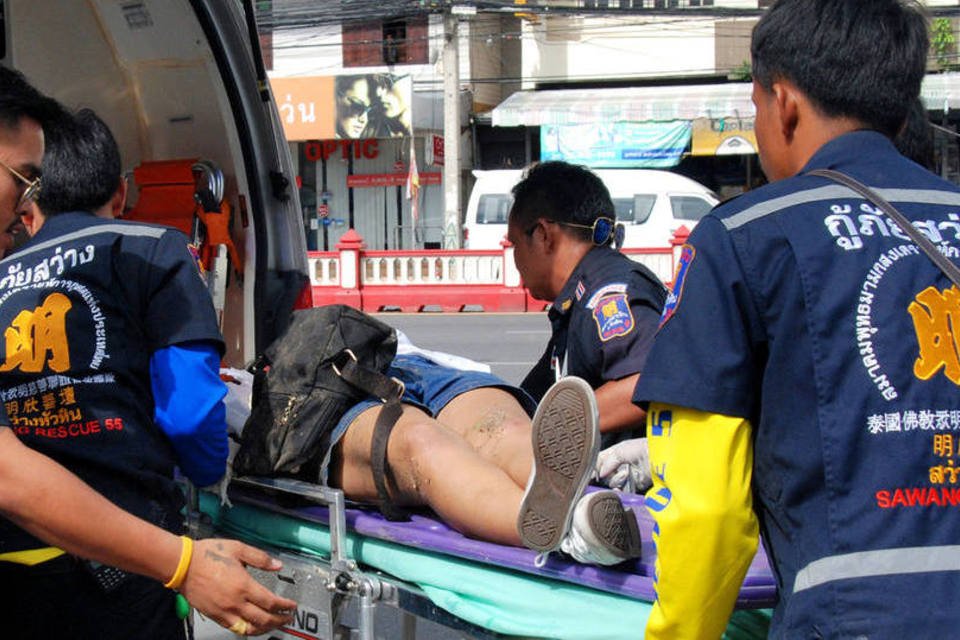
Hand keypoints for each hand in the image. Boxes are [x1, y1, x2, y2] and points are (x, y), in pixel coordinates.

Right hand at [179, 539, 296, 635]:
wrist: (182, 565)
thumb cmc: (208, 555)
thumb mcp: (238, 549)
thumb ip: (260, 558)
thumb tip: (278, 565)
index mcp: (243, 585)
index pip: (270, 602)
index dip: (284, 606)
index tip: (292, 606)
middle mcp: (235, 602)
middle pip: (263, 619)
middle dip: (279, 621)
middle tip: (288, 618)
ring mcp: (224, 612)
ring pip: (249, 628)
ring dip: (265, 629)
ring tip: (274, 625)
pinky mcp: (214, 616)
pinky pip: (234, 628)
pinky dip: (247, 630)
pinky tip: (253, 625)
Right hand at [595, 438, 651, 492]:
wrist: (657, 458)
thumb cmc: (640, 449)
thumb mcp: (620, 451)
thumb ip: (607, 462)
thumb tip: (600, 474)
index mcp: (614, 454)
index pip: (599, 461)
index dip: (594, 467)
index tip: (591, 474)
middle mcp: (618, 465)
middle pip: (603, 474)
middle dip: (606, 474)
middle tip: (610, 473)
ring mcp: (625, 476)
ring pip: (611, 483)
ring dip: (616, 480)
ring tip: (626, 475)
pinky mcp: (632, 485)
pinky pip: (621, 491)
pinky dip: (619, 490)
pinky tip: (621, 487)